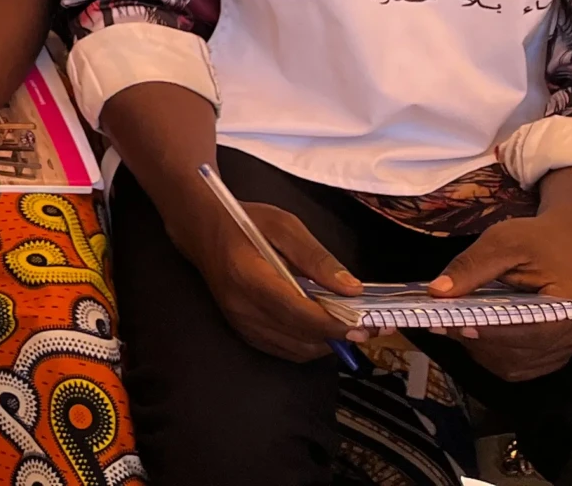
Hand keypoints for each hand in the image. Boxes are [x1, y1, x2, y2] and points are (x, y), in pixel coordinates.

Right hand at [174, 195, 361, 363]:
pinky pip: (285, 350)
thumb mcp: (283, 225)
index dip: (332, 324)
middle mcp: (241, 307)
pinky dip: (309, 344)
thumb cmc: (243, 221)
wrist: (201, 230)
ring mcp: (240, 323)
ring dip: (326, 343)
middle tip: (370, 326)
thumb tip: (352, 289)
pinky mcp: (243, 331)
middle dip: (339, 336)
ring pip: (296, 349)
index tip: (364, 325)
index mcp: (248, 276)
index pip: (296, 311)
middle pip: (299, 336)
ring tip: (350, 327)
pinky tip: (322, 329)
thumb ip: (316, 257)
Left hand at [429, 210, 571, 380]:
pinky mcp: (551, 354)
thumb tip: (437, 292)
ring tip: (454, 327)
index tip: (459, 325)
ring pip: (516, 366)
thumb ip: (471, 267)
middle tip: (443, 324)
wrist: (562, 245)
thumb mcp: (501, 242)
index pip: (532, 332)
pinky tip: (473, 336)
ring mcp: (563, 348)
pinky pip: (518, 367)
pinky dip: (492, 357)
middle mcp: (571, 334)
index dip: (494, 333)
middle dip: (480, 342)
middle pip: (521, 353)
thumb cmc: (535, 241)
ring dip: (482, 352)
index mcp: (569, 305)